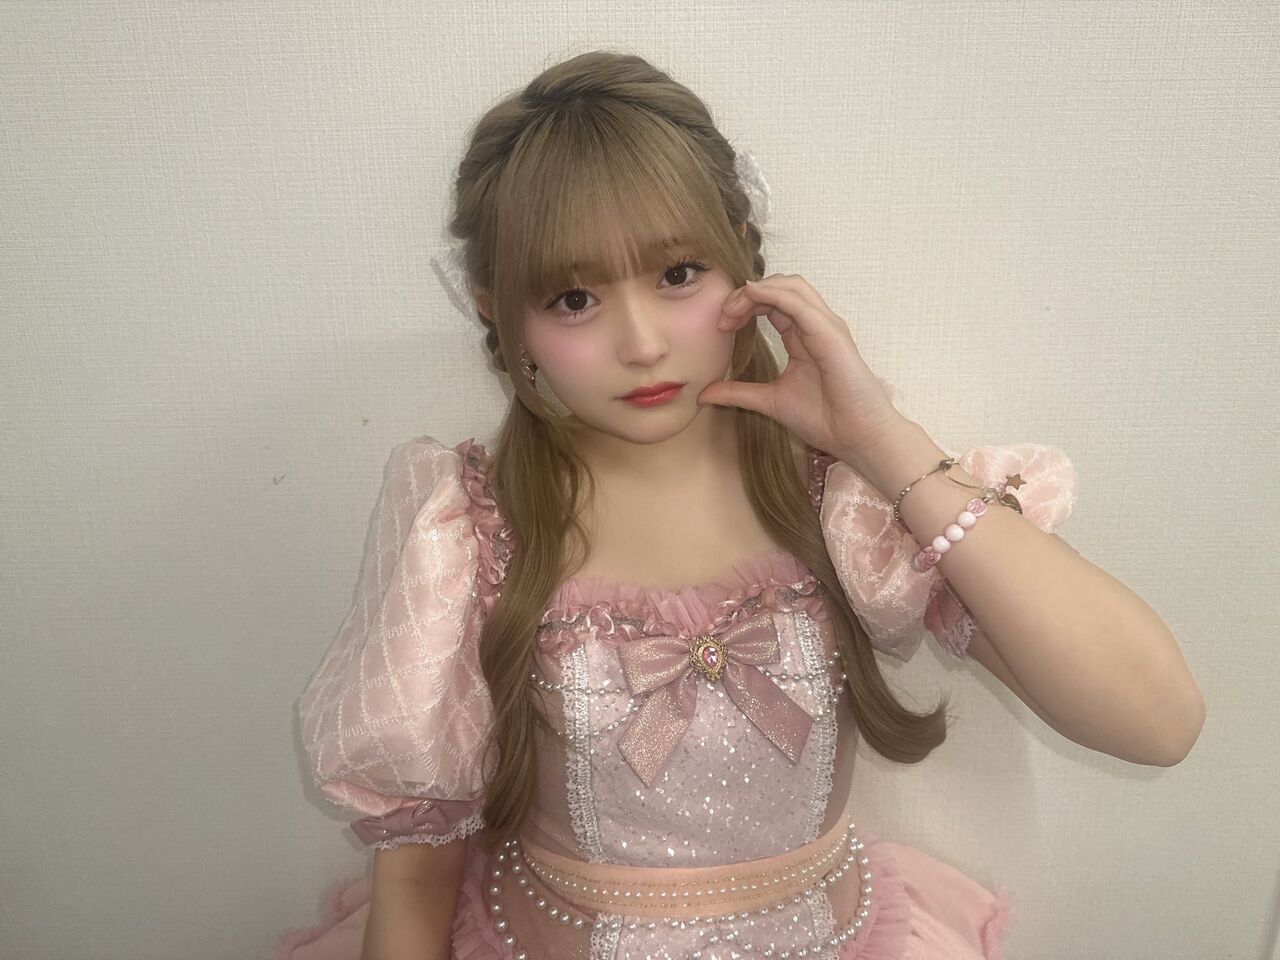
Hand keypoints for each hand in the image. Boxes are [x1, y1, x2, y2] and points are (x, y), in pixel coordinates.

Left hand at [698, 274, 908, 461]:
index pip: (772, 303)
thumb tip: (704, 394)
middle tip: (723, 317)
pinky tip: (751, 299)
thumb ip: (738, 392)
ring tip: (732, 310)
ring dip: (756, 291)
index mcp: (804, 336)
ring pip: (791, 285)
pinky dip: (772, 294)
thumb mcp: (769, 401)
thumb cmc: (826, 420)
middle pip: (780, 287)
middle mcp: (816, 325)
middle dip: (746, 294)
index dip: (744, 306)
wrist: (856, 438)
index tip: (722, 327)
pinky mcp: (830, 333)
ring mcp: (826, 326)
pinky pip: (799, 302)